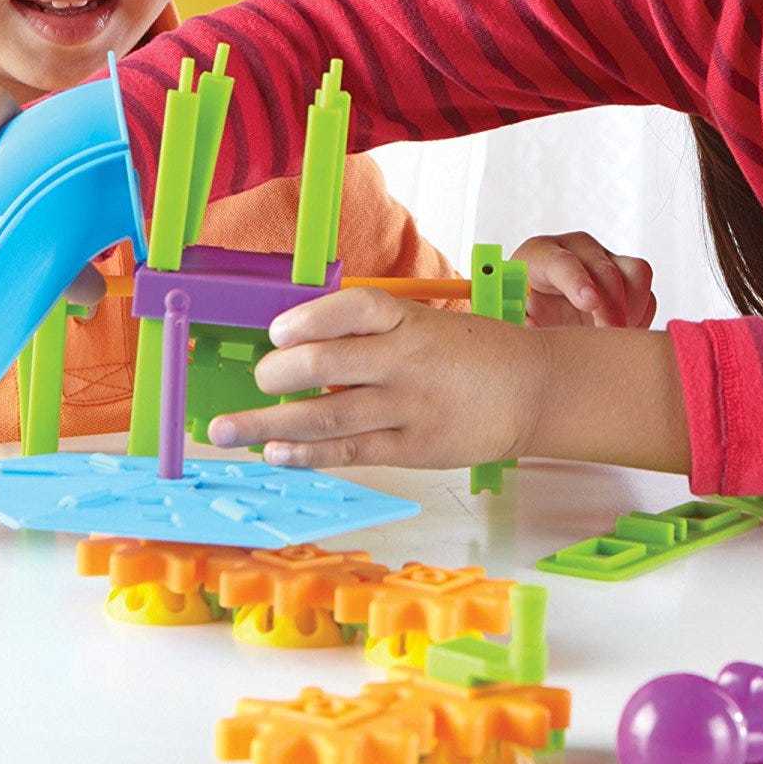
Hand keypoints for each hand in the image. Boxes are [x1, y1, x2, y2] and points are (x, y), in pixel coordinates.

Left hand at [205, 289, 550, 470]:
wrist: (532, 390)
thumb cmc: (471, 353)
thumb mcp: (426, 324)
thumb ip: (373, 333)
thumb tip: (300, 345)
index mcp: (410, 320)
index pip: (354, 310)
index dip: (310, 318)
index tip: (277, 331)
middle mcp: (407, 361)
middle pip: (329, 365)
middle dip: (278, 374)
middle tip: (257, 379)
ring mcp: (409, 408)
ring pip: (328, 416)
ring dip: (271, 424)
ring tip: (230, 430)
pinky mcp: (412, 448)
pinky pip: (350, 451)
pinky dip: (309, 453)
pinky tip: (276, 453)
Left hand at [512, 231, 656, 327]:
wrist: (538, 310)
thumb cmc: (520, 312)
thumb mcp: (510, 315)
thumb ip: (516, 321)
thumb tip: (526, 332)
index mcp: (540, 254)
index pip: (561, 261)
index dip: (577, 281)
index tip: (589, 304)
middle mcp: (577, 249)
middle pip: (605, 270)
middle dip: (611, 307)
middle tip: (608, 337)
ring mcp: (606, 260)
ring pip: (637, 274)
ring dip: (632, 309)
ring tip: (615, 336)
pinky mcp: (628, 278)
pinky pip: (648, 295)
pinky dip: (641, 318)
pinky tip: (621, 335)